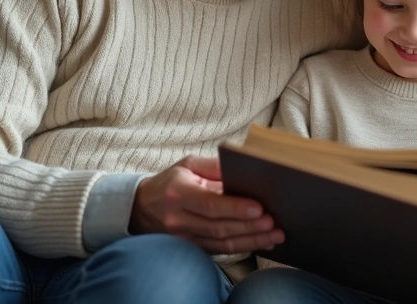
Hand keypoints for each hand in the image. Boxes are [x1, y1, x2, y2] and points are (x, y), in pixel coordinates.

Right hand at [130, 156, 283, 253]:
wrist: (141, 208)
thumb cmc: (170, 182)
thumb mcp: (188, 165)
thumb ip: (214, 166)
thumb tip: (243, 166)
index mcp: (178, 193)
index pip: (210, 204)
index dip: (235, 208)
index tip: (259, 208)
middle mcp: (179, 219)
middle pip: (219, 227)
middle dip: (250, 226)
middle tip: (273, 222)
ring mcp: (184, 237)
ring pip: (222, 243)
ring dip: (251, 240)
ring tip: (275, 235)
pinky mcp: (191, 247)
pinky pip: (220, 251)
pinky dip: (243, 247)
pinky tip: (262, 242)